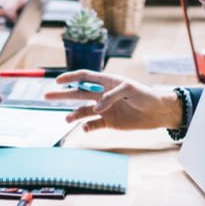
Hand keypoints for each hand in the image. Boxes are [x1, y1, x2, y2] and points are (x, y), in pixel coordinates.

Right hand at [43, 71, 181, 131]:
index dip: (70, 78)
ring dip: (74, 114)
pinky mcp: (109, 122)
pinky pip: (93, 124)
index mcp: (106, 82)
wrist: (158, 113)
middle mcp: (102, 95)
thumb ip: (111, 96)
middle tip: (47, 96)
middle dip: (62, 94)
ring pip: (83, 110)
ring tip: (67, 119)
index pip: (84, 77)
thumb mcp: (130, 89)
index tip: (58, 81)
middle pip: (78, 94)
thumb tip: (97, 107)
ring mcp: (104, 109)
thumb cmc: (145, 95)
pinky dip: (87, 127)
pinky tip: (86, 128)